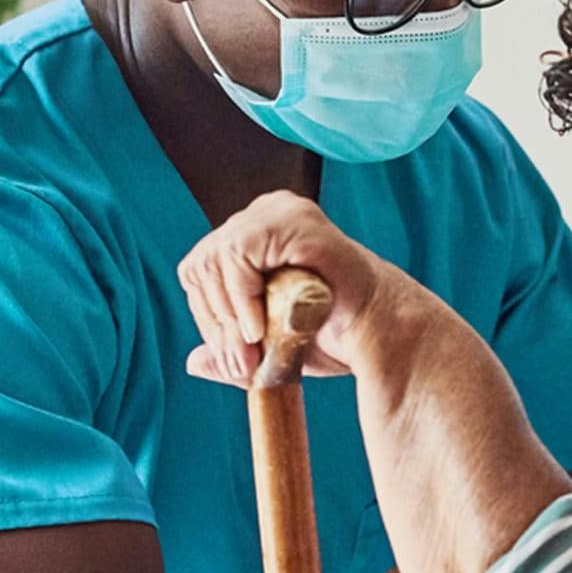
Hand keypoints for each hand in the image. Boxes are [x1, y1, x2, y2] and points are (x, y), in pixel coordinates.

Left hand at [178, 190, 408, 387]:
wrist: (378, 339)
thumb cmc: (334, 339)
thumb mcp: (271, 346)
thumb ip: (234, 349)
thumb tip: (192, 362)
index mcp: (257, 234)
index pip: (201, 269)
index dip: (208, 316)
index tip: (232, 357)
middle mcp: (266, 213)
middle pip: (202, 264)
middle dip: (215, 320)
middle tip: (241, 361)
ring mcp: (280, 210)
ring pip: (214, 260)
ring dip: (228, 314)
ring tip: (253, 349)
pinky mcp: (292, 219)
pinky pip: (237, 253)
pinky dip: (241, 297)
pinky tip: (259, 328)